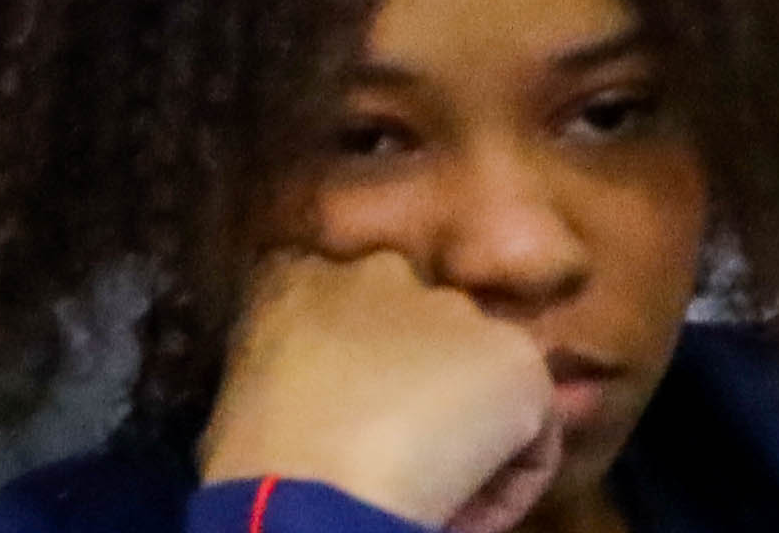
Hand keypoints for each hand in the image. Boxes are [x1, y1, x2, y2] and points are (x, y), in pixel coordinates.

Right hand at [193, 245, 580, 532]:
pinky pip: (527, 440)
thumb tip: (320, 397)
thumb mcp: (251, 385)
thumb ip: (293, 363)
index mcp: (300, 275)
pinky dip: (503, 484)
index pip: (352, 309)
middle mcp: (380, 272)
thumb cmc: (260, 451)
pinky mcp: (514, 357)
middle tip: (397, 446)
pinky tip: (458, 506)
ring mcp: (452, 310)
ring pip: (479, 389)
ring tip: (431, 486)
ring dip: (466, 431)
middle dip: (423, 384)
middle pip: (424, 335)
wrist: (310, 479)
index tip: (352, 417)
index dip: (362, 367)